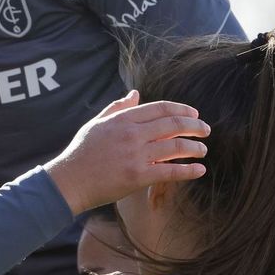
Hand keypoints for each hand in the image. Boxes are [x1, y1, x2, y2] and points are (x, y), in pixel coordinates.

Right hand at [43, 91, 208, 213]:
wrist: (69, 181)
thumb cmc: (81, 152)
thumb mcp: (96, 124)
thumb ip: (117, 108)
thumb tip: (135, 94)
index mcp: (123, 119)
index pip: (160, 108)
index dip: (182, 109)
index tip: (194, 114)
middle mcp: (132, 134)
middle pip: (173, 124)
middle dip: (194, 126)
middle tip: (205, 130)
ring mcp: (136, 155)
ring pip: (176, 146)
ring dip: (195, 148)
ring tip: (203, 150)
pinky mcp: (138, 176)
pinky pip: (170, 171)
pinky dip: (188, 170)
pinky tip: (199, 170)